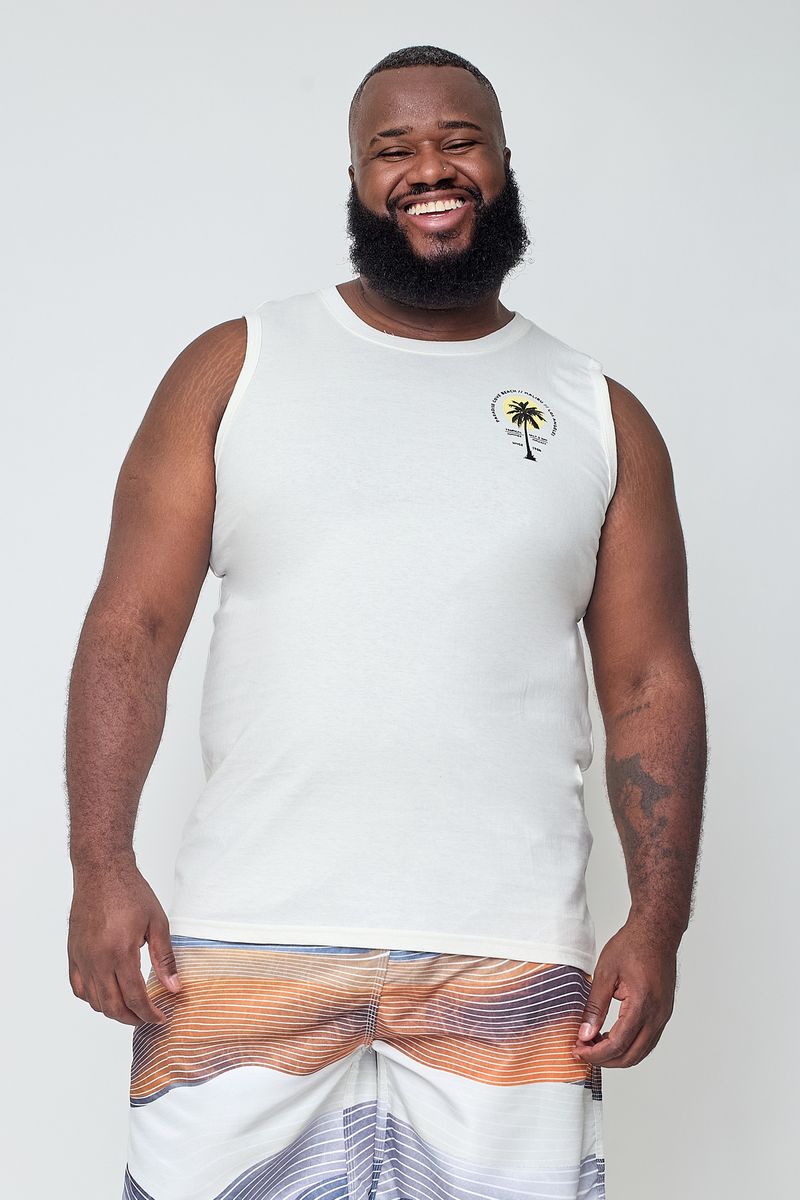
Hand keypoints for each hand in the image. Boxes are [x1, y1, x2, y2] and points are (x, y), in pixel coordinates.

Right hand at [67, 857, 180, 1026]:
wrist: (101, 871)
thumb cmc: (130, 892)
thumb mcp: (157, 922)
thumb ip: (165, 958)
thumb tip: (174, 987)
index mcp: (120, 952)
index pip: (134, 997)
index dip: (149, 1014)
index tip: (160, 1018)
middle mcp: (97, 960)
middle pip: (112, 1006)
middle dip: (132, 1018)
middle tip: (147, 1018)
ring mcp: (82, 958)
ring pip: (94, 1001)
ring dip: (112, 1010)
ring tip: (131, 1008)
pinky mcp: (73, 953)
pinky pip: (78, 987)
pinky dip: (92, 998)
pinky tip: (106, 995)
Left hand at [572, 914, 676, 1067]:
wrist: (657, 931)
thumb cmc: (632, 945)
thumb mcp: (605, 972)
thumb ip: (595, 1006)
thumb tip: (585, 1034)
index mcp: (642, 1004)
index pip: (618, 1043)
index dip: (596, 1053)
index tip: (578, 1050)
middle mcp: (657, 1015)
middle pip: (631, 1055)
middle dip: (605, 1060)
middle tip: (583, 1052)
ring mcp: (664, 1016)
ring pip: (641, 1052)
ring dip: (618, 1055)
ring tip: (594, 1046)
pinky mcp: (664, 1013)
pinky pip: (648, 1040)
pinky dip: (629, 1046)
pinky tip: (611, 1038)